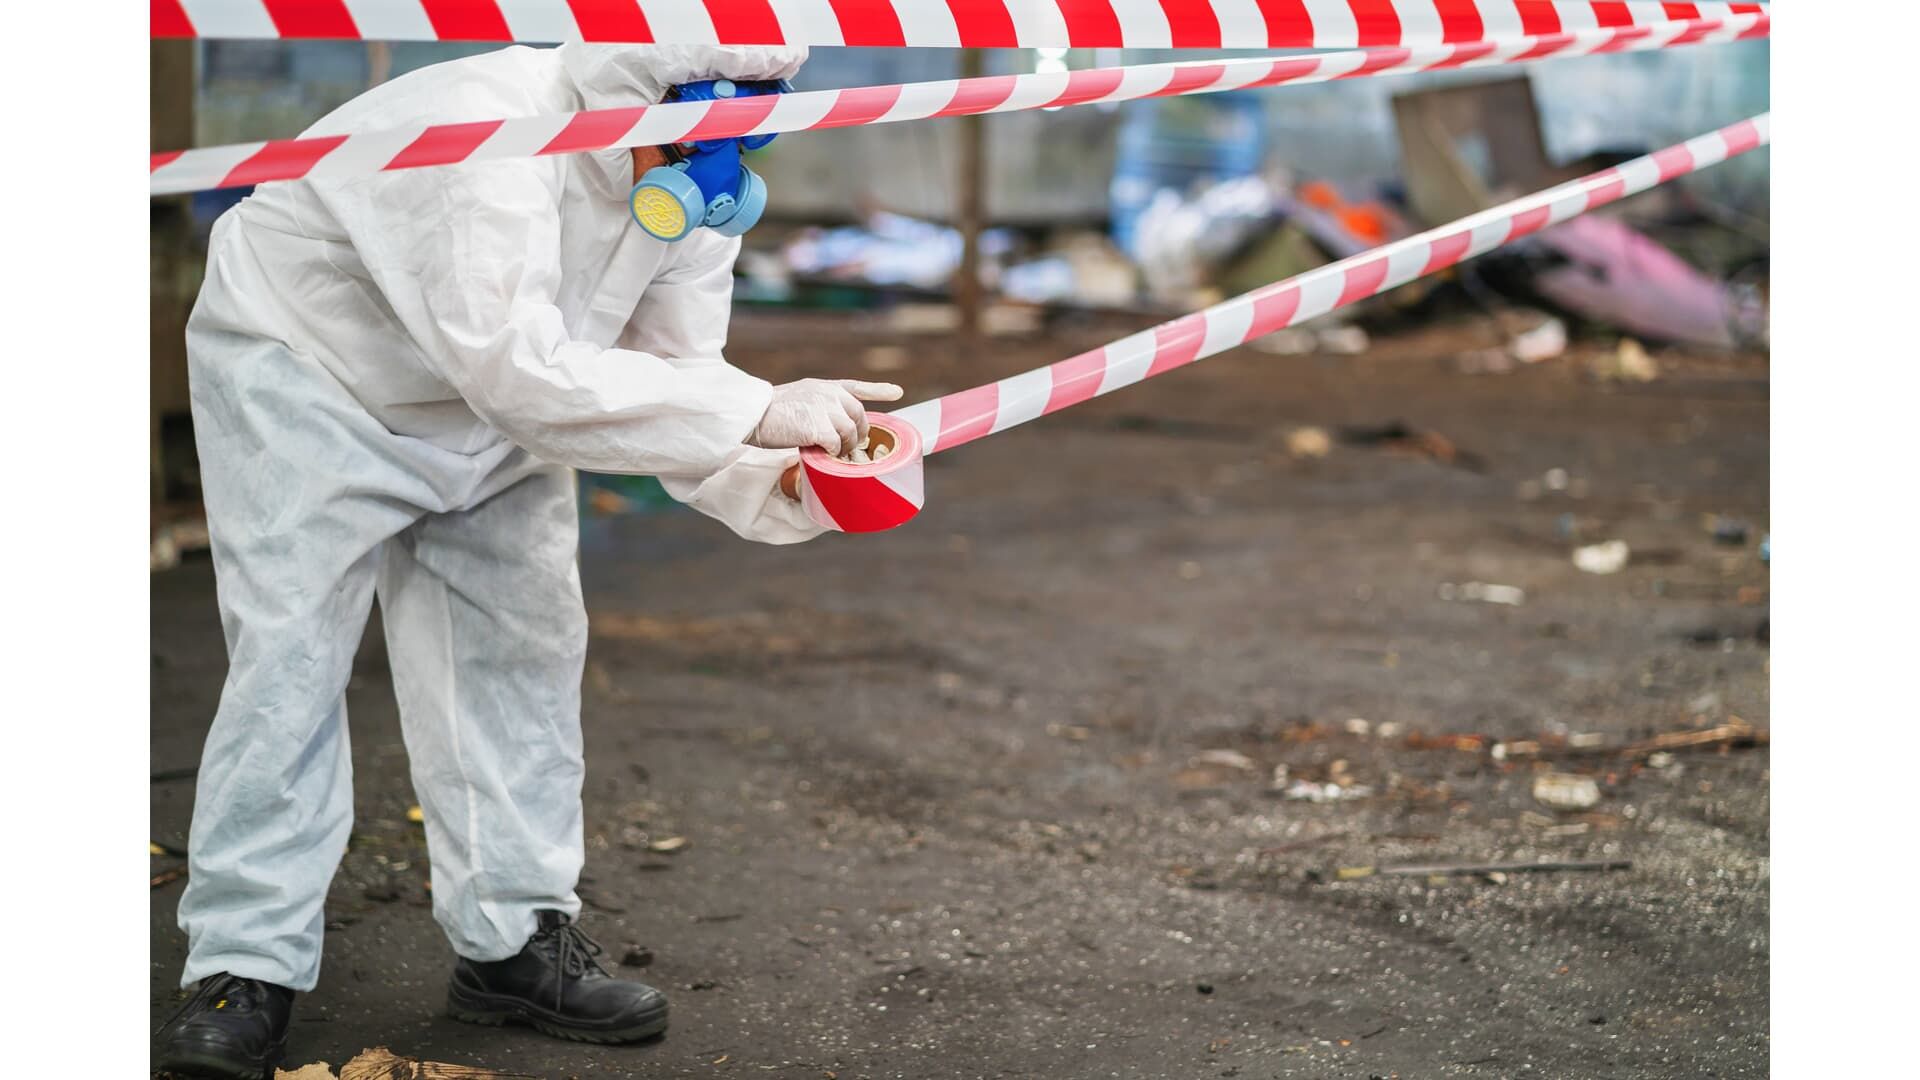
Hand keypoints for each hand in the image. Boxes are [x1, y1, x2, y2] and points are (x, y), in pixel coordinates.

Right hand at [749, 379, 902, 455]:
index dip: (879, 390)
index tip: (897, 392)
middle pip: (858, 416)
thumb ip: (820, 405)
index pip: (857, 387)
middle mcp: (829, 393)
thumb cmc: (771, 411)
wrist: (753, 414)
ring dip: (844, 447)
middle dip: (857, 434)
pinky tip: (822, 454)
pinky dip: (831, 453)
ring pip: (850, 432)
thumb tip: (834, 428)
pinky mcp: (819, 426)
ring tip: (833, 453)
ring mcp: (825, 408)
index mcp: (825, 386)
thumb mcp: (800, 397)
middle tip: (847, 447)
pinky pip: (835, 445)